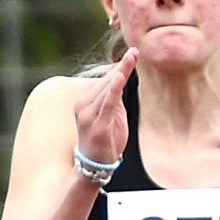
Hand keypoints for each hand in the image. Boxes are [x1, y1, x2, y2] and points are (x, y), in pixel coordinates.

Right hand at [73, 47, 137, 166]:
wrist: (94, 168)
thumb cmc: (105, 142)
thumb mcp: (112, 117)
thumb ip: (115, 101)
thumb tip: (122, 82)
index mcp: (86, 102)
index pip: (106, 81)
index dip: (119, 67)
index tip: (132, 53)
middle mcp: (83, 105)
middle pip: (107, 81)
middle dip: (122, 66)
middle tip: (135, 51)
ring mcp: (88, 115)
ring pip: (108, 89)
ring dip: (121, 72)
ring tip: (131, 57)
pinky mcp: (97, 125)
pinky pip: (107, 103)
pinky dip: (114, 89)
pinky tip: (120, 77)